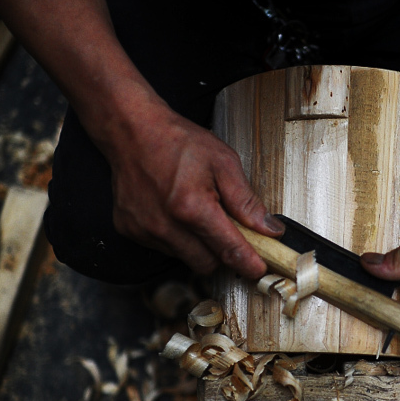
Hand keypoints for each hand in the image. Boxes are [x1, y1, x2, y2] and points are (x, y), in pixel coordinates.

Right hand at [92, 96, 282, 277]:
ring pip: (184, 258)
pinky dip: (175, 237)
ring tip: (195, 211)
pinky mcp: (130, 231)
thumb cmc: (177, 141)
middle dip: (221, 251)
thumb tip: (269, 229)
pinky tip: (175, 212)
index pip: (228, 250)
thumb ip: (247, 201)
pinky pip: (163, 248)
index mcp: (191, 207)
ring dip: (197, 244)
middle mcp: (165, 224)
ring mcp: (145, 230)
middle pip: (206, 263)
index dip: (248, 264)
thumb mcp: (224, 162)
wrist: (132, 131)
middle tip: (226, 228)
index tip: (258, 269)